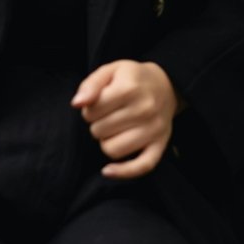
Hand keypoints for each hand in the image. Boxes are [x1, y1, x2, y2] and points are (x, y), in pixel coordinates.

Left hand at [71, 59, 184, 179]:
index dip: (88, 109)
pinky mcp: (160, 144)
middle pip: (99, 131)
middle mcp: (144, 109)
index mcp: (129, 88)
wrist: (166, 85)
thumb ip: (90, 85)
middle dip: (97, 124)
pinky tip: (108, 170)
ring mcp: (154, 129)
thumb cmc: (132, 78)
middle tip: (107, 115)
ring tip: (114, 129)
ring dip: (106, 142)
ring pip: (113, 150)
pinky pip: (141, 167)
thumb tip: (77, 103)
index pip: (92, 111)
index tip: (97, 104)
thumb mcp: (110, 71)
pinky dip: (123, 172)